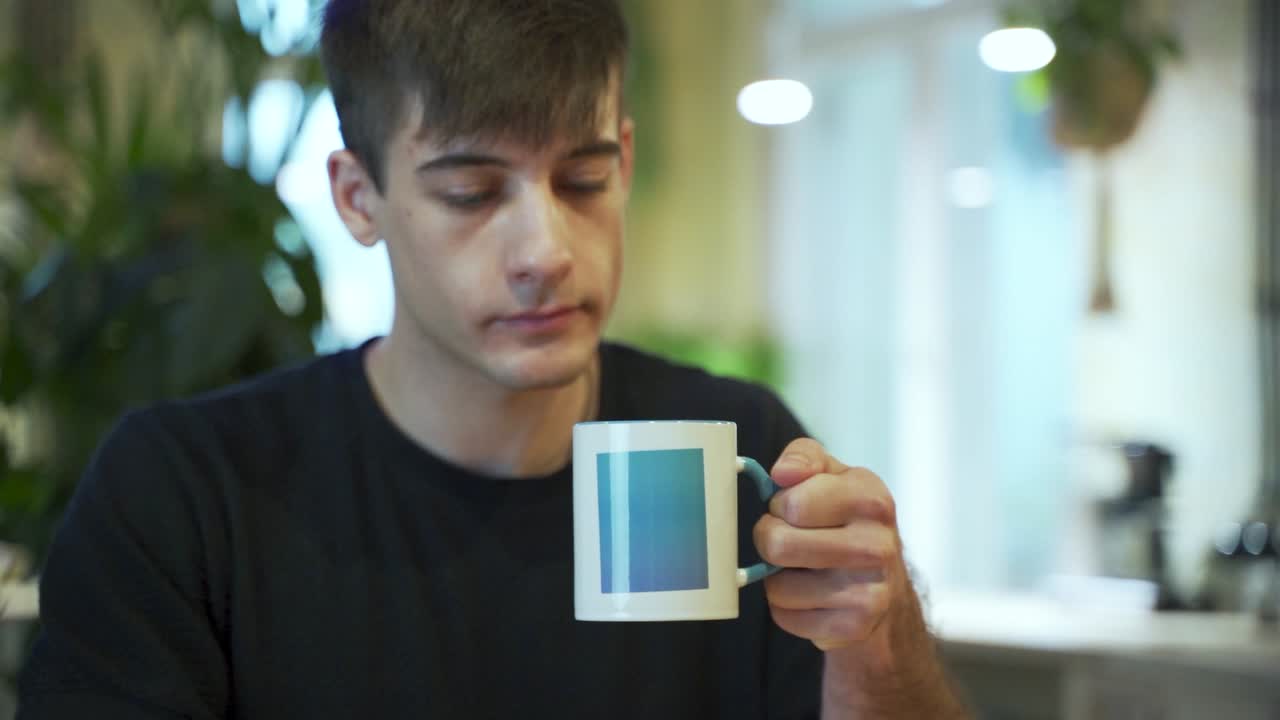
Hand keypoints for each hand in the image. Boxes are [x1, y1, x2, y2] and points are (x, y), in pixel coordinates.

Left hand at [753, 438, 906, 651]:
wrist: (885, 583)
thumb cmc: (846, 519)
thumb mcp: (831, 474)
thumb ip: (803, 457)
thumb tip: (782, 473)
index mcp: (871, 499)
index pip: (792, 503)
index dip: (780, 504)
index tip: (793, 507)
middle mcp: (877, 546)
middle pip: (778, 545)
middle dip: (770, 539)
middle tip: (788, 537)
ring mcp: (870, 592)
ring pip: (777, 586)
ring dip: (778, 577)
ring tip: (805, 568)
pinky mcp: (854, 627)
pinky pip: (785, 616)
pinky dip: (787, 607)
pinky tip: (813, 596)